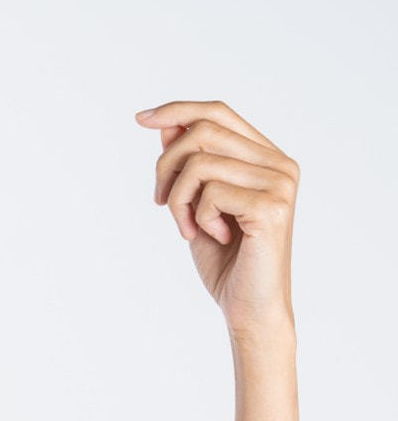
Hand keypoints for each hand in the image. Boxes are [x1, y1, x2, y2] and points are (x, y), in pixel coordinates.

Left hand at [135, 99, 298, 337]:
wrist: (249, 309)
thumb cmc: (225, 263)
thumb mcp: (197, 207)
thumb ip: (189, 168)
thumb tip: (167, 126)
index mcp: (265, 157)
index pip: (218, 113)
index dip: (177, 110)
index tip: (141, 119)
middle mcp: (278, 163)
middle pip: (203, 131)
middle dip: (166, 167)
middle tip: (160, 202)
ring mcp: (279, 182)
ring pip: (200, 163)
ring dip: (179, 200)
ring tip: (189, 229)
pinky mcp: (272, 206)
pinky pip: (210, 193)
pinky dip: (197, 219)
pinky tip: (213, 238)